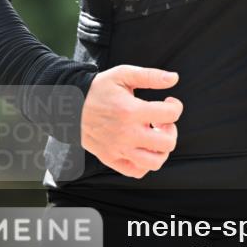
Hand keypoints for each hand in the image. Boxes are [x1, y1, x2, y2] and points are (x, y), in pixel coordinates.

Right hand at [80, 64, 182, 178]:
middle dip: (171, 129)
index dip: (176, 106)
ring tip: (154, 135)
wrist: (71, 105)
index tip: (169, 101)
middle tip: (162, 120)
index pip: (170, 115)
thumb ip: (150, 76)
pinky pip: (136, 171)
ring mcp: (118, 149)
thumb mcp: (123, 74)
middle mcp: (126, 134)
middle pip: (167, 143)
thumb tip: (174, 78)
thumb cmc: (99, 89)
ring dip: (161, 149)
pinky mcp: (111, 159)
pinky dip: (145, 163)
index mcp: (131, 111)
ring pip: (155, 162)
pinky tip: (143, 147)